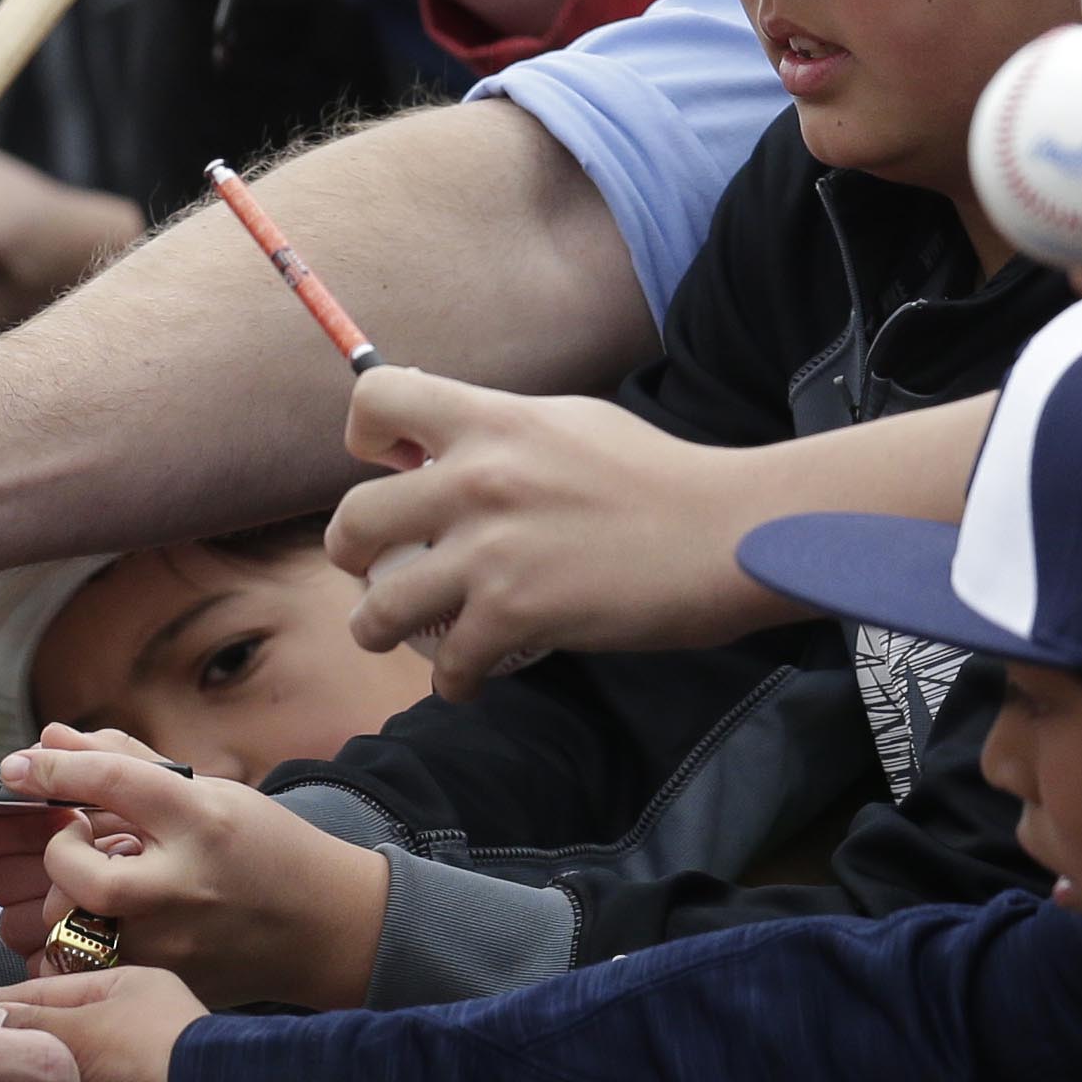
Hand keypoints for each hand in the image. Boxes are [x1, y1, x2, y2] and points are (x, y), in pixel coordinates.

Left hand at [0, 729, 387, 1010]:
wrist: (324, 928)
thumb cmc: (264, 852)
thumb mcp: (208, 790)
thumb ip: (124, 762)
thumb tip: (50, 740)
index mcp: (200, 820)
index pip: (112, 780)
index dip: (53, 768)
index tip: (16, 768)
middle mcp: (181, 885)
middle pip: (73, 867)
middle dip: (52, 847)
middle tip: (65, 838)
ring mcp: (166, 944)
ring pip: (58, 924)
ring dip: (44, 895)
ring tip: (73, 880)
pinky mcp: (152, 983)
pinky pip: (68, 965)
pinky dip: (53, 942)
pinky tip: (79, 920)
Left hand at [324, 367, 769, 690]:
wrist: (729, 533)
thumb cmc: (660, 478)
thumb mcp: (569, 425)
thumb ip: (500, 433)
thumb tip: (438, 446)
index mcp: (490, 422)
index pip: (376, 400)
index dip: (365, 437)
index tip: (386, 467)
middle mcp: (477, 480)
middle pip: (351, 521)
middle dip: (352, 555)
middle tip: (378, 569)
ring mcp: (492, 551)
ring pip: (377, 609)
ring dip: (380, 631)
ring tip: (401, 635)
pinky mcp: (516, 615)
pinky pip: (448, 665)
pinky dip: (456, 681)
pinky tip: (472, 679)